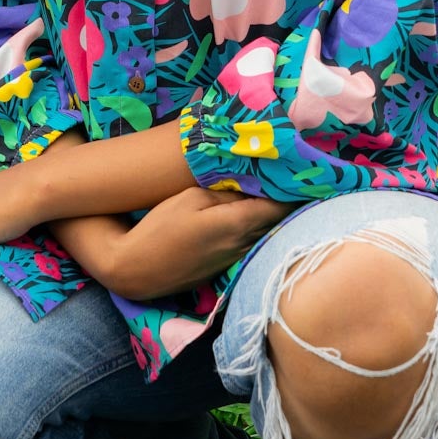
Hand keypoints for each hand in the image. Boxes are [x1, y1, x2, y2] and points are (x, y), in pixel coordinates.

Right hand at [109, 188, 296, 298]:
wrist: (135, 270)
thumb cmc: (159, 229)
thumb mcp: (190, 200)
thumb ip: (225, 192)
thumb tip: (254, 185)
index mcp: (238, 225)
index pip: (281, 205)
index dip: (295, 187)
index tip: (302, 168)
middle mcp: (244, 245)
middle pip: (279, 219)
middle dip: (288, 197)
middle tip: (293, 172)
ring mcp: (236, 258)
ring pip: (267, 231)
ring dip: (274, 211)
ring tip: (278, 186)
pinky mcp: (226, 265)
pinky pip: (253, 240)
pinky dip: (259, 224)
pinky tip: (254, 209)